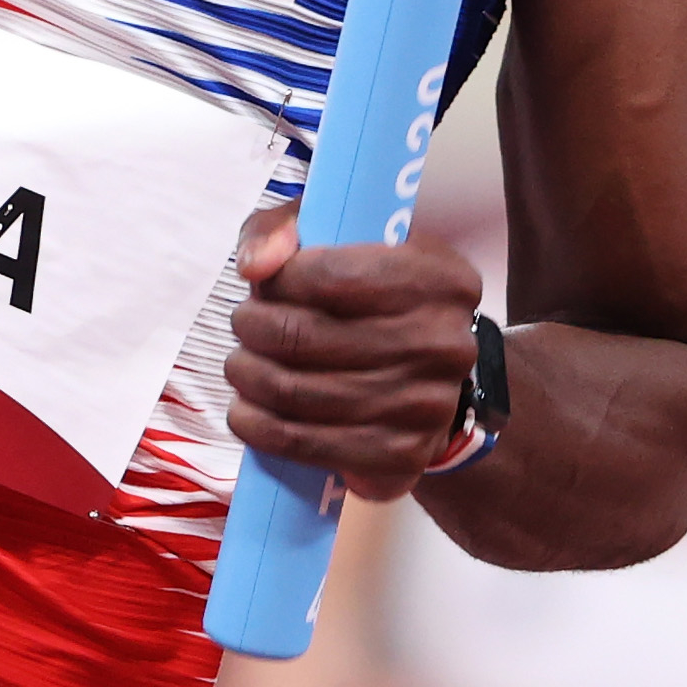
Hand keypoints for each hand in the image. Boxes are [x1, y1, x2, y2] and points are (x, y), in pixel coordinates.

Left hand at [224, 202, 484, 501]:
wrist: (425, 382)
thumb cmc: (374, 300)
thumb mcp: (343, 239)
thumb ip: (286, 229)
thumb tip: (256, 266)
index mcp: (440, 280)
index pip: (330, 277)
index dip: (278, 282)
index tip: (263, 286)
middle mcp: (444, 344)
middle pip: (306, 336)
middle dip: (253, 328)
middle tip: (244, 325)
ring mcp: (426, 407)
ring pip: (297, 392)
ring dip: (248, 376)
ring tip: (242, 364)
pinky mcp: (400, 457)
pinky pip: (305, 444)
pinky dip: (258, 427)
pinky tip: (247, 411)